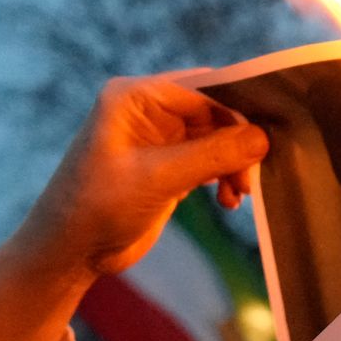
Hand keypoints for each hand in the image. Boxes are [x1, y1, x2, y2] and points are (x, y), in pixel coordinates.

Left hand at [0, 74, 266, 286]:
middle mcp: (147, 111)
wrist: (69, 252)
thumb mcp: (158, 179)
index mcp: (134, 97)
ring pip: (216, 139)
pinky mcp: (167, 167)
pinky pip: (209, 161)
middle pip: (213, 112)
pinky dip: (224, 177)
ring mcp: (158, 139)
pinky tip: (229, 200)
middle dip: (239, 141)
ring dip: (234, 164)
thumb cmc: (97, 208)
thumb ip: (212, 155)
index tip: (271, 129)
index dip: (238, 108)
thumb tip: (262, 138)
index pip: (202, 88)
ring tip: (239, 194)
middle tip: (254, 172)